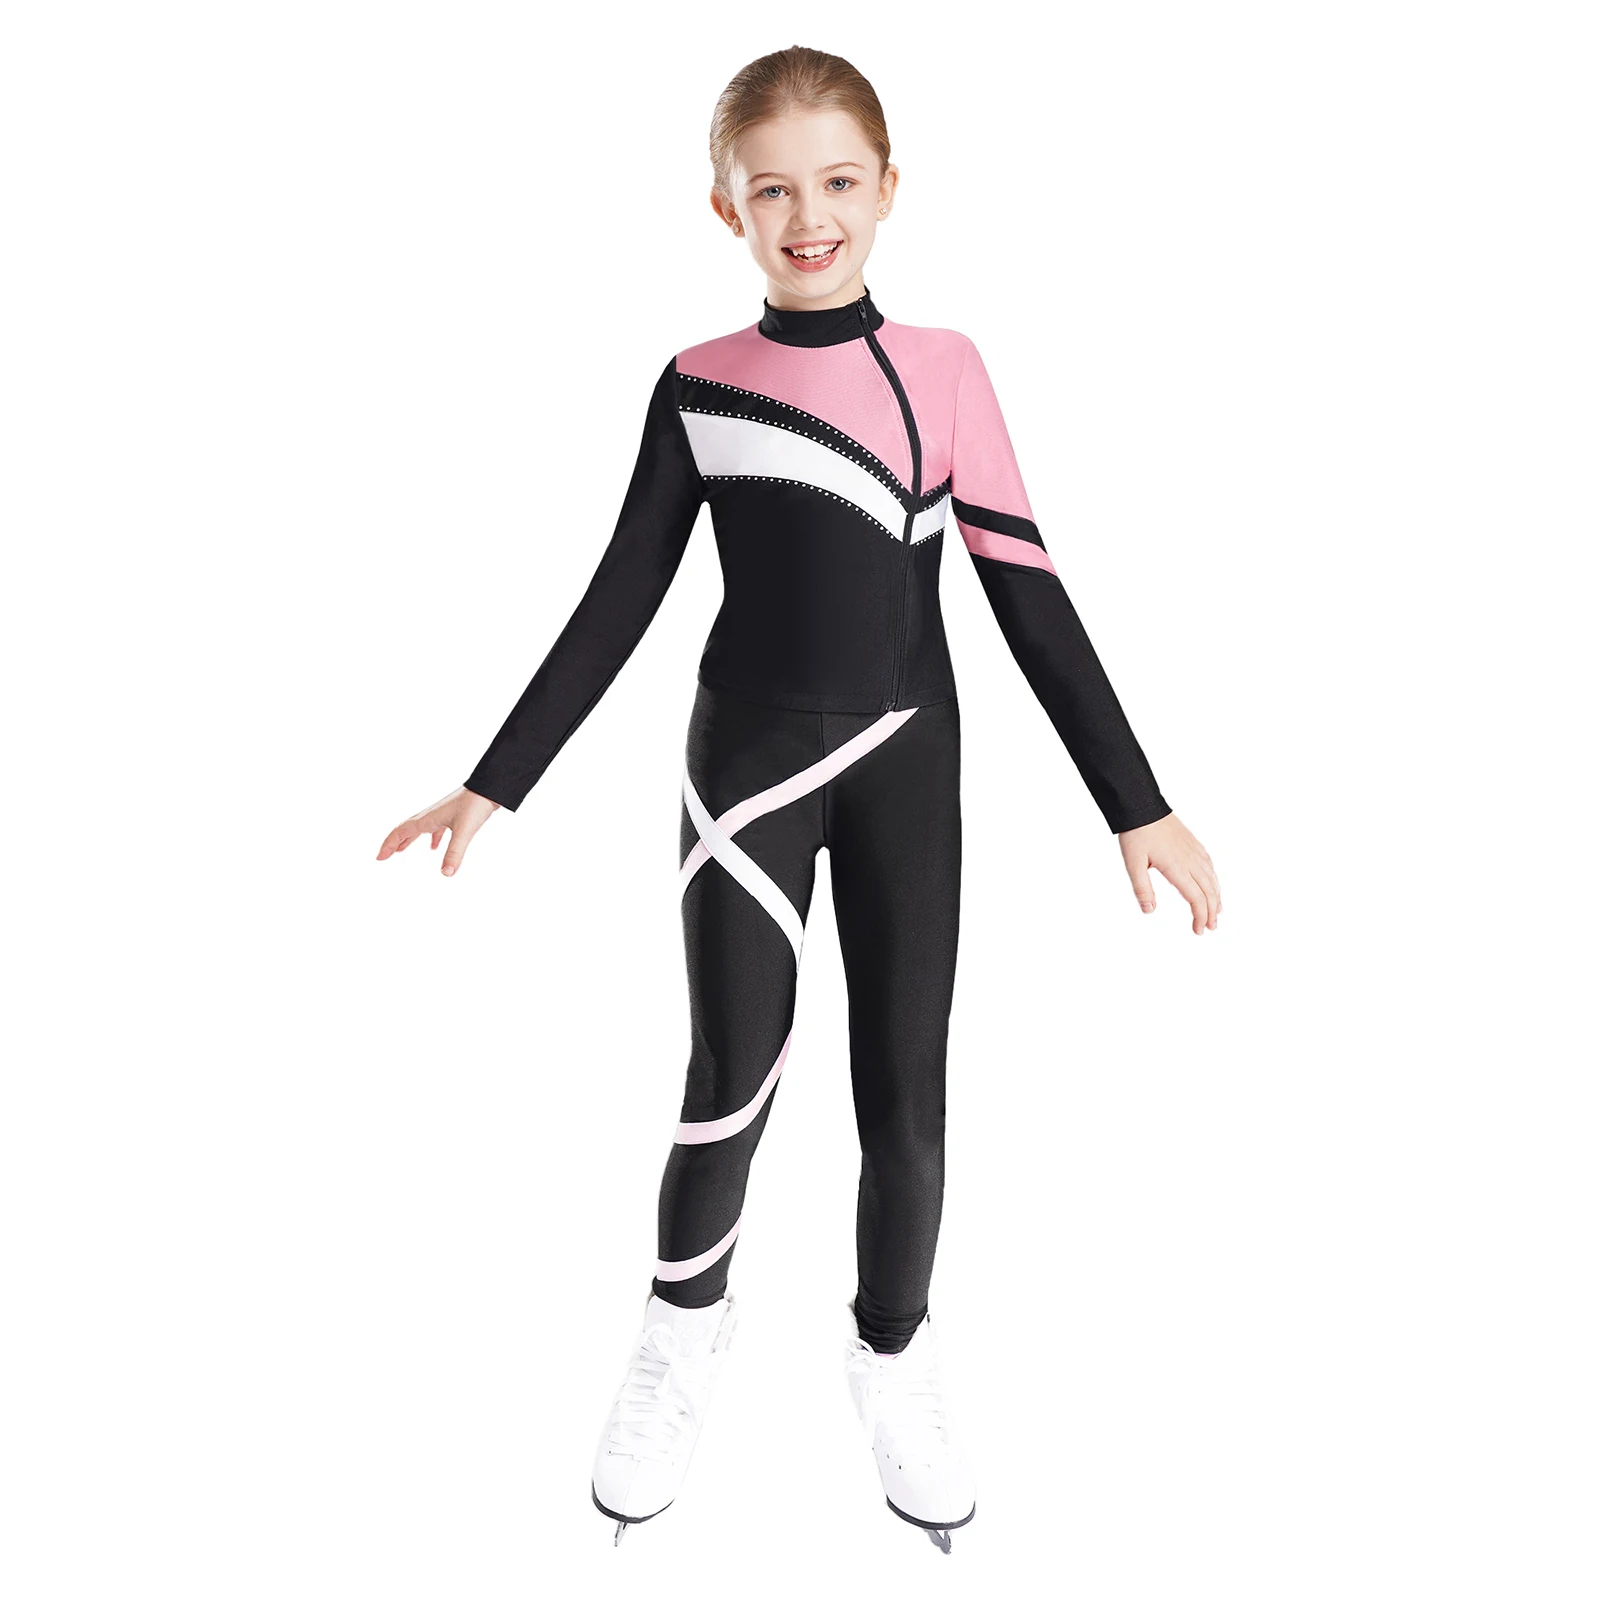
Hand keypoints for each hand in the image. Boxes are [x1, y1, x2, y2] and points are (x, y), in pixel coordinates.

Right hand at [376, 786, 500, 876]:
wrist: (489, 787)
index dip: (388, 845)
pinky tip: (434, 847)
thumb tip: (446, 874)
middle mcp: (430, 815)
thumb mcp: (464, 831)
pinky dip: (430, 838)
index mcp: (427, 818)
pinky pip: (435, 828)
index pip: (401, 832)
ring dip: (408, 840)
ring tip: (401, 851)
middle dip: (393, 843)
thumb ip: (454, 853)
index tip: (379, 858)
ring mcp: (441, 814)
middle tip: (384, 856)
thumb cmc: (475, 805)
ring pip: (418, 828)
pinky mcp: (452, 815)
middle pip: (405, 829)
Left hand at [1118, 813, 1219, 933]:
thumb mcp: (1133, 864)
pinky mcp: (1193, 843)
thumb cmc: (1136, 834)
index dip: (1199, 917)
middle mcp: (1191, 860)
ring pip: (1212, 878)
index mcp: (1177, 868)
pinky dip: (1214, 880)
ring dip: (1216, 897)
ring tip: (1216, 911)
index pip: (1196, 899)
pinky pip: (1209, 865)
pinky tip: (1212, 884)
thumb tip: (1149, 911)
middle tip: (1210, 927)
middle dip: (1211, 912)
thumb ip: (1142, 889)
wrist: (1142, 805)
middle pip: (1209, 892)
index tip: (1198, 930)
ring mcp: (1194, 851)